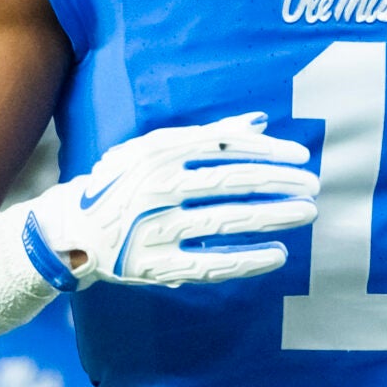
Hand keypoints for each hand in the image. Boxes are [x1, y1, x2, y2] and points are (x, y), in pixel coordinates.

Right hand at [23, 113, 316, 289]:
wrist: (73, 228)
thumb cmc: (128, 183)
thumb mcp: (159, 150)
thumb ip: (211, 136)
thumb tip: (261, 121)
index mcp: (159, 152)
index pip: (226, 147)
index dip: (268, 152)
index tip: (301, 159)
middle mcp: (156, 187)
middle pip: (231, 182)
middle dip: (278, 183)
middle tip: (313, 187)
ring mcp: (154, 227)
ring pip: (225, 221)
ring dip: (272, 217)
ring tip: (306, 213)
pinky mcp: (153, 265)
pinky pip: (209, 264)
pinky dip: (246, 260)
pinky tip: (278, 255)